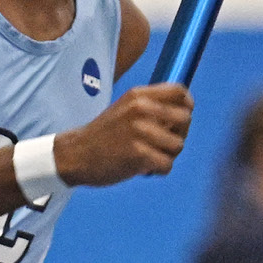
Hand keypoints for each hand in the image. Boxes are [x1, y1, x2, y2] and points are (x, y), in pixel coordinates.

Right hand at [55, 84, 191, 185]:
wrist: (75, 155)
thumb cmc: (104, 135)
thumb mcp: (125, 109)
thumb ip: (151, 107)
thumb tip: (183, 114)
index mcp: (139, 95)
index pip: (180, 91)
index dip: (187, 106)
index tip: (179, 120)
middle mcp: (141, 109)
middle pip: (185, 118)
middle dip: (180, 134)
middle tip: (164, 144)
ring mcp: (140, 131)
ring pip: (178, 145)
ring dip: (168, 156)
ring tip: (150, 158)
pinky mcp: (139, 154)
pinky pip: (167, 164)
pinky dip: (159, 171)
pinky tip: (145, 169)